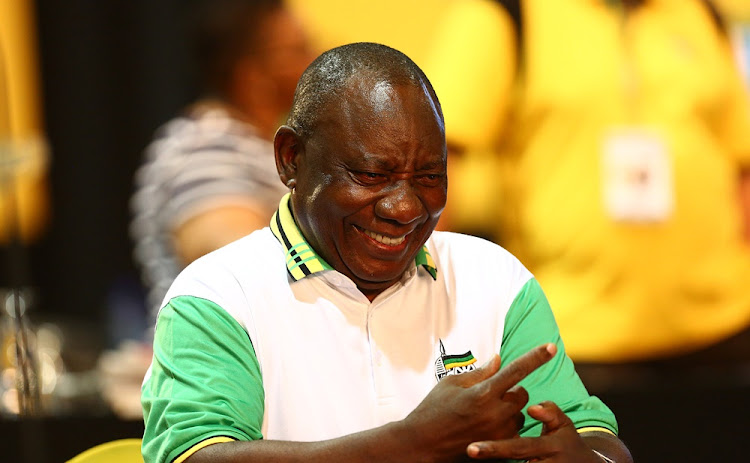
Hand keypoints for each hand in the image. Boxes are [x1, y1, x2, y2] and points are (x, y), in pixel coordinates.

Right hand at [402, 343, 556, 461]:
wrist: (422, 445)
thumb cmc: (432, 410)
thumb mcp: (451, 385)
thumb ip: (479, 372)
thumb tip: (498, 359)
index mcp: (483, 393)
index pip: (516, 370)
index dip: (535, 357)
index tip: (551, 347)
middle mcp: (495, 413)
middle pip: (522, 395)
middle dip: (511, 391)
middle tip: (490, 395)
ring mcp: (499, 433)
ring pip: (519, 415)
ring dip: (508, 411)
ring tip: (482, 415)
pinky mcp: (499, 448)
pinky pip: (513, 432)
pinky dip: (504, 427)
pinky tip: (484, 427)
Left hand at [466, 401, 602, 461]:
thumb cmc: (567, 442)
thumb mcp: (564, 426)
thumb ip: (550, 413)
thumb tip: (532, 408)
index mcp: (549, 447)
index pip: (519, 448)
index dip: (496, 448)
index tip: (472, 447)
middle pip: (512, 462)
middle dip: (490, 457)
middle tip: (468, 452)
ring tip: (469, 461)